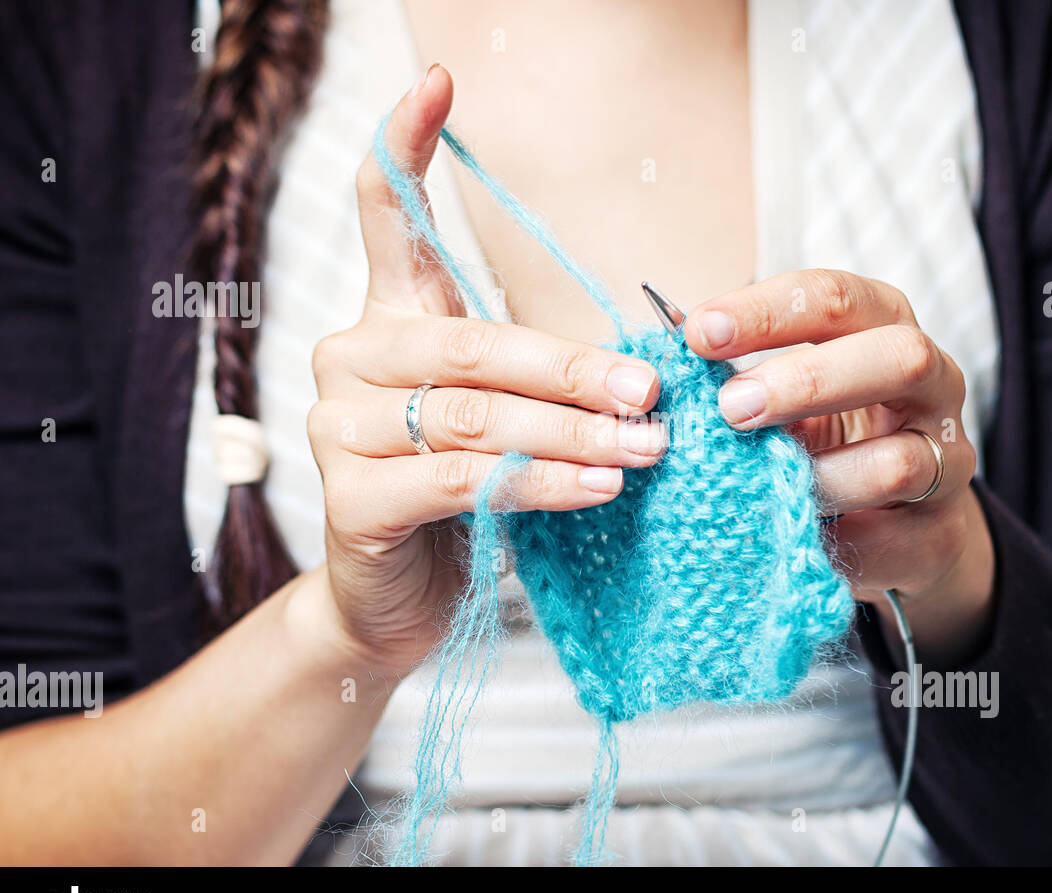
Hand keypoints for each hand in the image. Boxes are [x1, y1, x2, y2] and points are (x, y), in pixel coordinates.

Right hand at [305, 65, 665, 674]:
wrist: (401, 596)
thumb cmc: (464, 493)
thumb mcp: (504, 416)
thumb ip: (539, 375)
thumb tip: (642, 363)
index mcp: (389, 321)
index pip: (385, 217)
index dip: (406, 145)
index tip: (440, 79)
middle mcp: (349, 359)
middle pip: (475, 344)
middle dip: (576, 368)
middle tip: (654, 389)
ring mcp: (337, 427)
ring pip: (478, 415)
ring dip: (576, 431)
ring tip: (648, 447)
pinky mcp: (349, 499)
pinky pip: (462, 481)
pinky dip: (541, 483)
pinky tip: (599, 487)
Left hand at [683, 270, 995, 663]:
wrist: (895, 522)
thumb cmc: (824, 436)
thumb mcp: (782, 395)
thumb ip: (737, 377)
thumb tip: (662, 363)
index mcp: (883, 326)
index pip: (835, 298)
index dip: (767, 310)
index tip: (698, 333)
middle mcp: (931, 381)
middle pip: (897, 357)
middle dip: (809, 380)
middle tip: (730, 408)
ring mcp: (947, 457)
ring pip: (899, 460)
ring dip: (818, 474)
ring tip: (761, 482)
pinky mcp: (939, 530)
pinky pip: (889, 535)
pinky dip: (835, 533)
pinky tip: (794, 528)